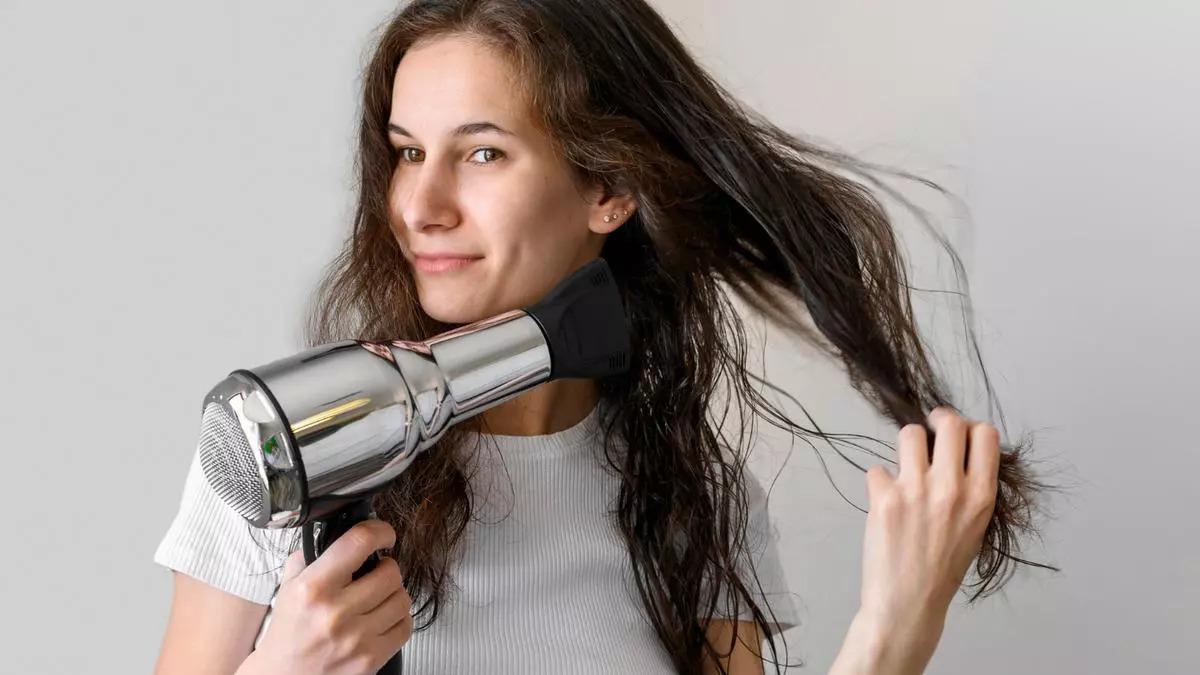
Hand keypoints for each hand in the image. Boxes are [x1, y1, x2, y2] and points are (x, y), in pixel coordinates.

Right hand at [251, 519, 412, 674]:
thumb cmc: (288, 633)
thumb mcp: (287, 588)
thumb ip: (309, 557)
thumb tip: (338, 532)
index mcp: (312, 588)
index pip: (358, 543)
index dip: (379, 531)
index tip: (384, 534)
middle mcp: (335, 613)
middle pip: (390, 573)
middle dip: (387, 568)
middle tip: (377, 572)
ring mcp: (355, 639)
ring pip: (402, 599)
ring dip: (394, 593)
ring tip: (378, 597)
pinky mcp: (370, 659)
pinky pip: (405, 626)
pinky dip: (398, 619)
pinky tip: (382, 618)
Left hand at [858, 406, 1000, 648]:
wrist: (909, 603)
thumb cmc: (944, 567)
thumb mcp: (975, 526)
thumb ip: (971, 487)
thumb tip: (957, 451)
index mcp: (981, 496)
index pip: (986, 434)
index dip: (970, 428)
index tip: (957, 435)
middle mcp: (952, 488)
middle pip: (950, 422)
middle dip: (938, 421)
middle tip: (929, 434)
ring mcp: (916, 490)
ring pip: (908, 434)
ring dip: (905, 446)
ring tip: (905, 468)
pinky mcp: (884, 498)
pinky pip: (877, 469)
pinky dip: (879, 482)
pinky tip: (884, 503)